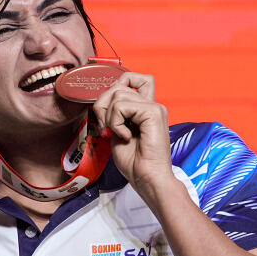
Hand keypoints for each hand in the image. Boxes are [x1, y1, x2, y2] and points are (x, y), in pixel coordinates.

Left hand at [91, 70, 175, 201]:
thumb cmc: (134, 162)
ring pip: (117, 94)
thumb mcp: (117, 132)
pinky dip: (116, 123)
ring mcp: (154, 107)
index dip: (116, 85)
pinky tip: (125, 136)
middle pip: (119, 85)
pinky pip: (121, 106)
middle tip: (105, 126)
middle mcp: (152, 104)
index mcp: (145, 108)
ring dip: (109, 116)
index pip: (133, 78)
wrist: (147, 178)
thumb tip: (102, 102)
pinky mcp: (153, 113)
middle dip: (102, 104)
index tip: (108, 111)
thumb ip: (114, 114)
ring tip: (118, 133)